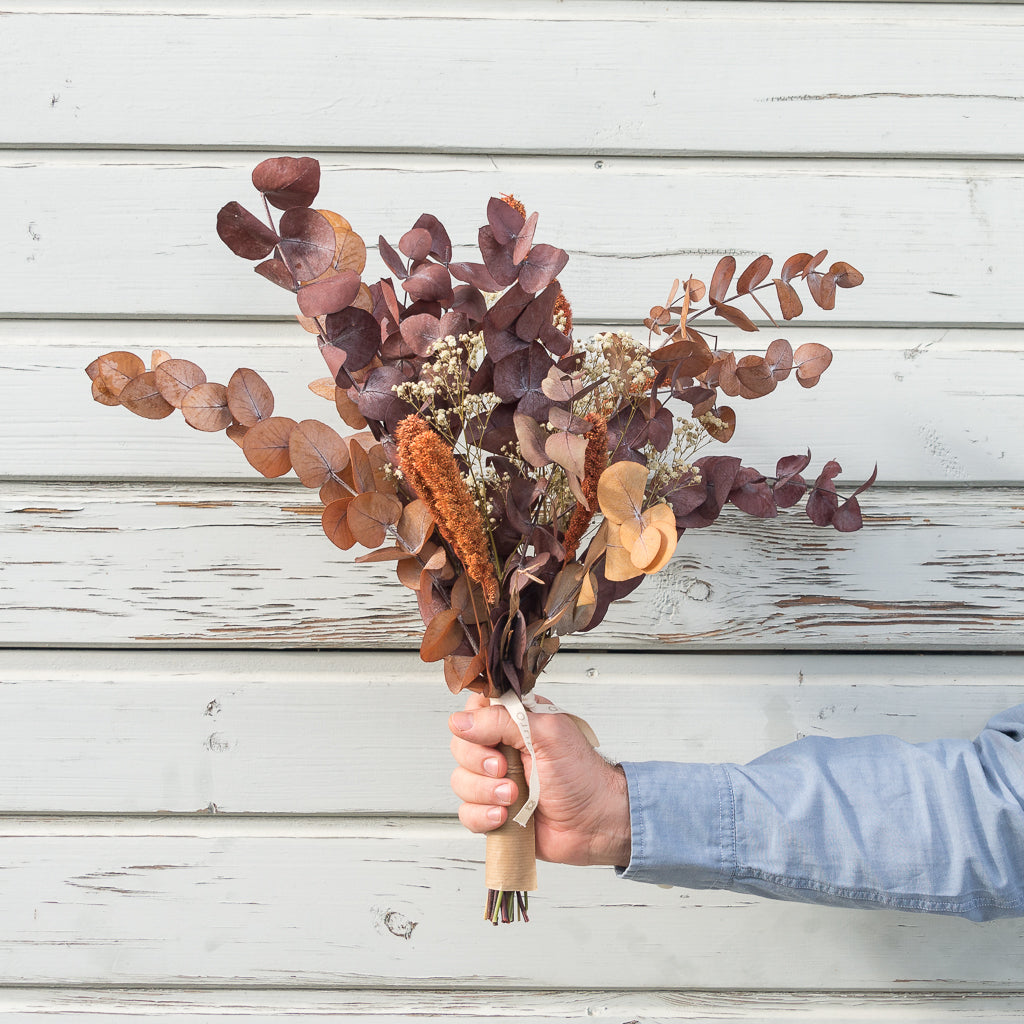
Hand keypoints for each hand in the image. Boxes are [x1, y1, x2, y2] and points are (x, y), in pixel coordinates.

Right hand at [449, 691, 630, 866]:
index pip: (474, 710)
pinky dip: (482, 816)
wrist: (594, 822)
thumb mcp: (547, 735)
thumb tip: (461, 721)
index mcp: (515, 721)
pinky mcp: (494, 809)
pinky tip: (504, 815)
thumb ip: (503, 721)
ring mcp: (495, 780)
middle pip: (460, 746)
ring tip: (513, 797)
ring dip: (484, 792)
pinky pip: (467, 812)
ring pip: (460, 780)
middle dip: (479, 762)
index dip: (474, 724)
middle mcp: (502, 747)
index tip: (493, 739)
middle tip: (505, 769)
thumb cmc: (582, 775)